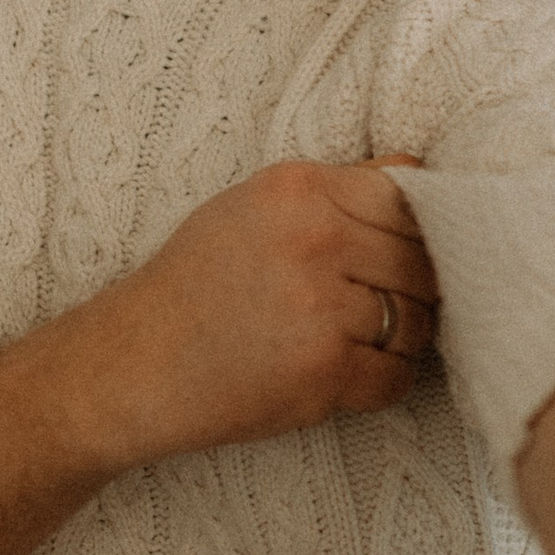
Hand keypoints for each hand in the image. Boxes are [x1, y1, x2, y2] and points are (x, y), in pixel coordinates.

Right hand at [77, 160, 439, 469]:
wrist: (133, 363)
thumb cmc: (195, 284)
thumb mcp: (254, 208)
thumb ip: (337, 189)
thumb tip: (421, 171)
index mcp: (298, 188)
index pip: (408, 200)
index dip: (417, 234)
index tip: (399, 257)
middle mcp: (313, 239)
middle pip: (420, 263)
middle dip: (413, 292)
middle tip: (379, 309)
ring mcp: (320, 308)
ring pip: (417, 324)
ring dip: (400, 341)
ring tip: (354, 343)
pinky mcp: (323, 371)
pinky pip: (396, 378)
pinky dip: (382, 384)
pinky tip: (345, 376)